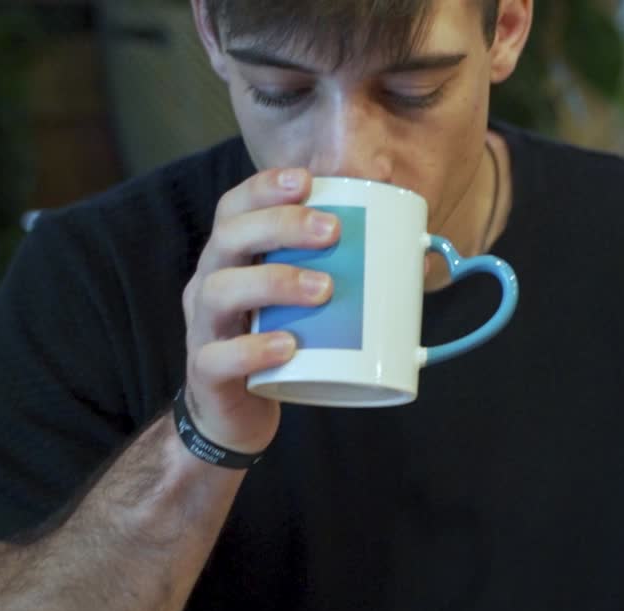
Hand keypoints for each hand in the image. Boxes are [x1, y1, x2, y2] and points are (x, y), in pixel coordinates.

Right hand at [181, 168, 336, 454]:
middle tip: (332, 231)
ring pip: (220, 291)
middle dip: (280, 226)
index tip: (307, 181)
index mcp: (231, 259)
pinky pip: (219, 357)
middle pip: (228, 237)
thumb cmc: (281, 346)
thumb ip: (350, 275)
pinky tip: (288, 345)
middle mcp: (209, 284)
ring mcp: (203, 328)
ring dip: (274, 282)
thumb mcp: (309, 305)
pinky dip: (254, 350)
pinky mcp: (207, 374)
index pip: (234, 209)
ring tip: (324, 289)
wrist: (238, 415)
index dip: (264, 188)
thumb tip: (420, 257)